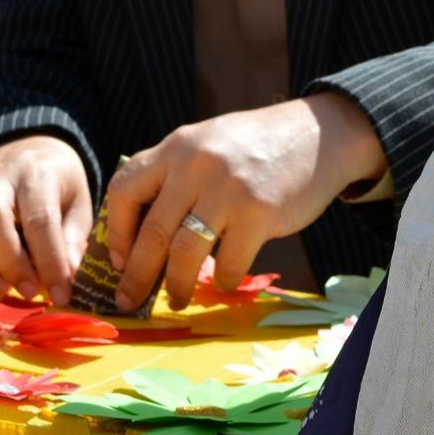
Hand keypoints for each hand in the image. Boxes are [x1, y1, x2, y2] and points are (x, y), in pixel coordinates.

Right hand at [0, 135, 92, 304]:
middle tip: (27, 291)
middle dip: (8, 262)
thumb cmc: (57, 185)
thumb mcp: (79, 205)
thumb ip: (72, 240)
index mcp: (37, 174)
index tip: (59, 293)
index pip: (39, 218)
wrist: (29, 149)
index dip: (49, 261)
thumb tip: (65, 278)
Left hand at [104, 94, 385, 310]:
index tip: (119, 260)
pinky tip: (225, 282)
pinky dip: (223, 280)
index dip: (116, 232)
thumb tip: (141, 237)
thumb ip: (175, 175)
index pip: (124, 190)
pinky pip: (229, 262)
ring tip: (176, 300)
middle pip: (151, 231)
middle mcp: (195, 165)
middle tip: (128, 300)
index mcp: (175, 146)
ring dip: (176, 286)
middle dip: (136, 275)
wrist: (317, 134)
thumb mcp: (206, 143)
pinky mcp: (259, 213)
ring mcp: (227, 189)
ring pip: (184, 253)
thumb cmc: (256, 146)